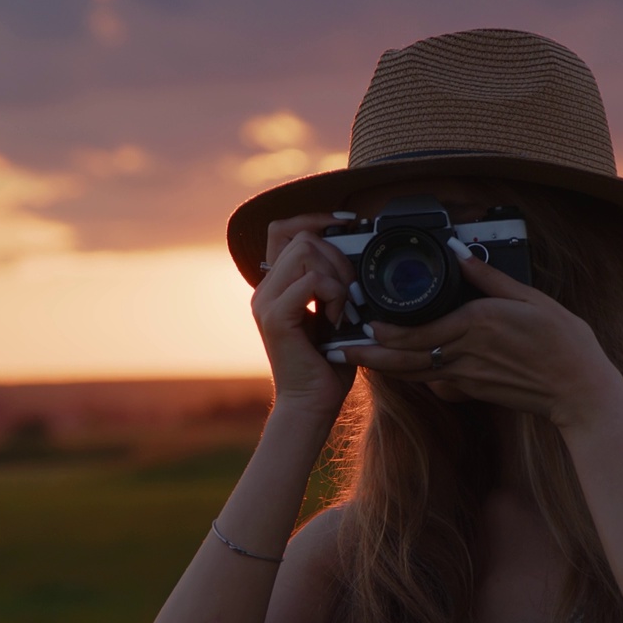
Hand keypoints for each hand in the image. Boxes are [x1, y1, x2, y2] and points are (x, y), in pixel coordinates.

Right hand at [251, 213, 357, 415]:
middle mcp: (265, 289)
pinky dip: (333, 295)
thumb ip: (334, 284)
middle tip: (352, 291)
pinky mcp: (275, 318)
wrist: (311, 405)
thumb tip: (358, 256)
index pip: (284, 228)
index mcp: (276, 285)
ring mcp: (266, 302)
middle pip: (300, 236)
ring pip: (304, 252)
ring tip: (344, 307)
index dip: (314, 218)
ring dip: (336, 275)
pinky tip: (338, 318)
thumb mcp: (333, 314)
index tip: (347, 223)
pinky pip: (309, 282)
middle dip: (337, 255)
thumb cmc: (328, 365)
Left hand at [340, 242, 622, 430]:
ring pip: (415, 374)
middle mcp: (465, 354)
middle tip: (343, 348)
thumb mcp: (530, 297)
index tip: (365, 323)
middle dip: (371, 354)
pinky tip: (404, 370)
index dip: (385, 332)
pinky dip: (415, 376)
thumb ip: (490, 278)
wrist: (580, 390)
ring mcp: (468, 378)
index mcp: (475, 324)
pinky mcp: (474, 392)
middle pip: (405, 358)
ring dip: (385, 368)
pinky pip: (437, 383)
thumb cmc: (563, 341)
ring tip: (359, 360)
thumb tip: (462, 253)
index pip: (417, 332)